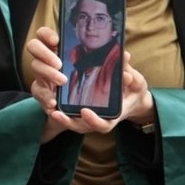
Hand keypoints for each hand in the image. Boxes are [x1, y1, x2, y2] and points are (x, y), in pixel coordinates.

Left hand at [27, 27, 153, 141]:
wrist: (130, 94)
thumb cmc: (133, 89)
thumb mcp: (136, 82)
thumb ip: (131, 74)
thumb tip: (124, 58)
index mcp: (114, 116)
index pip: (104, 124)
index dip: (94, 120)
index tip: (85, 112)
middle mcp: (99, 118)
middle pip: (82, 126)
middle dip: (69, 121)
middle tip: (57, 114)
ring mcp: (88, 115)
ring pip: (72, 121)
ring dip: (60, 117)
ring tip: (50, 109)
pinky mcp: (80, 108)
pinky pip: (67, 111)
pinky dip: (59, 108)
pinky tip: (48, 101)